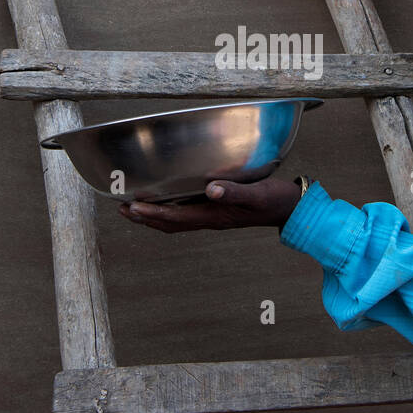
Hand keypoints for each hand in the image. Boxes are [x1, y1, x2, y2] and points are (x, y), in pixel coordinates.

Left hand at [119, 177, 301, 233]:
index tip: (132, 207)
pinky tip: (165, 202)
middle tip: (121, 209)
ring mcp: (214, 217)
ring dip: (153, 217)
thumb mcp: (258, 194)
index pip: (176, 218)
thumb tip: (211, 188)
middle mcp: (211, 219)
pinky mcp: (218, 211)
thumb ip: (234, 191)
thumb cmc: (275, 200)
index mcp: (216, 216)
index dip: (153, 214)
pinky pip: (187, 214)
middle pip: (170, 224)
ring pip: (176, 221)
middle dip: (145, 219)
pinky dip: (169, 211)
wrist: (292, 209)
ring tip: (133, 209)